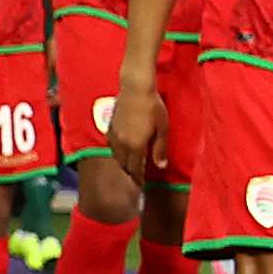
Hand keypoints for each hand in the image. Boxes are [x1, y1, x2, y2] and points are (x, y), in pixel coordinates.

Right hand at [107, 59, 162, 177]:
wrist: (136, 88)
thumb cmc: (153, 107)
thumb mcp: (162, 129)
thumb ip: (160, 148)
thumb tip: (161, 166)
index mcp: (135, 146)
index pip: (135, 168)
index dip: (138, 178)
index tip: (142, 184)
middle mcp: (122, 144)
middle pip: (124, 164)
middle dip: (130, 172)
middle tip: (136, 177)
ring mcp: (114, 135)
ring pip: (116, 156)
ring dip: (122, 162)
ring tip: (129, 166)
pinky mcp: (110, 126)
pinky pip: (111, 145)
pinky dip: (116, 152)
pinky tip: (121, 150)